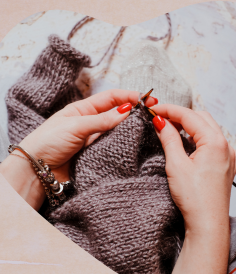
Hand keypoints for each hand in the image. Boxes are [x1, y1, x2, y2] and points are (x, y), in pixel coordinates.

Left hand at [0, 89, 156, 209]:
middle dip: (134, 111)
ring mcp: (95, 138)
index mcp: (83, 109)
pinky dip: (124, 143)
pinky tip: (134, 142)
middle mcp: (91, 122)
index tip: (146, 99)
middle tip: (151, 112)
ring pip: (117, 130)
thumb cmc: (48, 141)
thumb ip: (101, 120)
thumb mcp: (75, 126)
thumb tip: (127, 111)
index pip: (111, 98)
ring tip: (147, 127)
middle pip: (117, 113)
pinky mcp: (97, 154)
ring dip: (131, 127)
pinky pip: (113, 146)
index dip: (129, 96)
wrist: (37, 170)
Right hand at [152, 105, 235, 232]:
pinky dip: (199, 136)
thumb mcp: (176, 164)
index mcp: (216, 142)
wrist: (208, 223)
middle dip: (180, 115)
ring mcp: (229, 154)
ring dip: (189, 125)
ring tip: (170, 127)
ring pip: (208, 128)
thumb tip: (160, 121)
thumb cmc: (194, 198)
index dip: (169, 110)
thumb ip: (169, 138)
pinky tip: (188, 141)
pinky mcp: (227, 163)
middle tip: (160, 117)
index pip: (189, 116)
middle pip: (201, 118)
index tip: (153, 109)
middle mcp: (226, 145)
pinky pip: (213, 141)